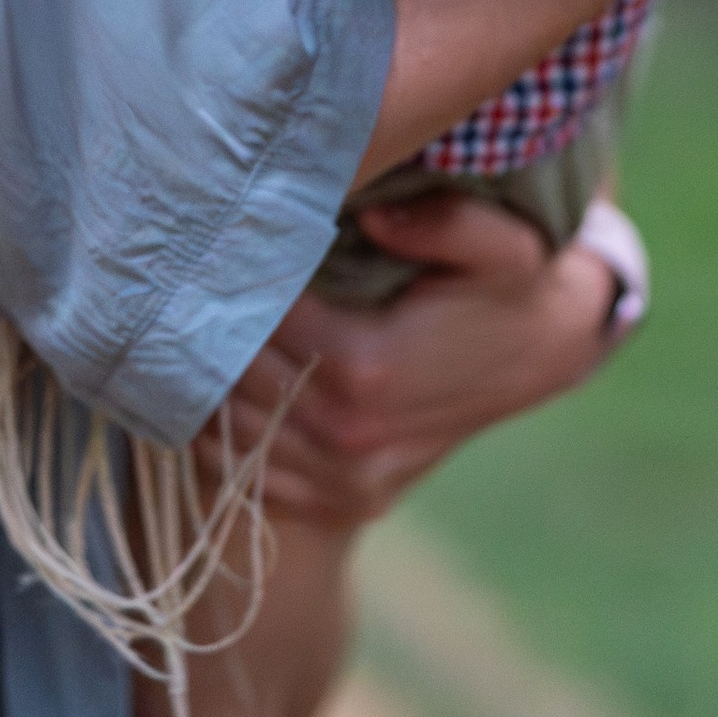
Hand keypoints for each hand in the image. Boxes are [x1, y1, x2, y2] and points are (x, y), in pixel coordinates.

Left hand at [219, 193, 622, 528]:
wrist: (542, 354)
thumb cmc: (508, 288)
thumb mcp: (504, 243)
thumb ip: (447, 223)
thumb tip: (376, 215)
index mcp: (365, 365)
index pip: (253, 320)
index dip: (225, 280)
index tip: (207, 243)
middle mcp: (346, 434)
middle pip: (230, 377)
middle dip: (201, 330)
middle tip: (175, 282)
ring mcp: (343, 478)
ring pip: (227, 431)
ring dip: (196, 385)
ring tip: (180, 330)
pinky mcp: (344, 501)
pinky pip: (247, 478)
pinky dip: (216, 440)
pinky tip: (206, 391)